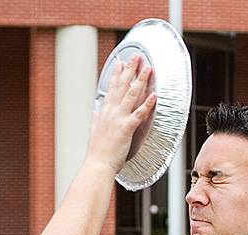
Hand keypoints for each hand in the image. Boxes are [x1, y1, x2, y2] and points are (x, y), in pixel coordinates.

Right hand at [87, 53, 156, 173]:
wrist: (97, 165)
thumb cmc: (97, 153)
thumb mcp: (93, 133)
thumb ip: (94, 121)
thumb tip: (94, 112)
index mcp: (104, 114)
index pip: (111, 89)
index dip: (116, 75)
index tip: (121, 63)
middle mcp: (111, 113)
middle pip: (121, 86)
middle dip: (130, 70)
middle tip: (137, 56)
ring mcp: (118, 120)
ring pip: (131, 95)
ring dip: (140, 80)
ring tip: (148, 68)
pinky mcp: (126, 129)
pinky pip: (139, 113)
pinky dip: (147, 104)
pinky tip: (154, 94)